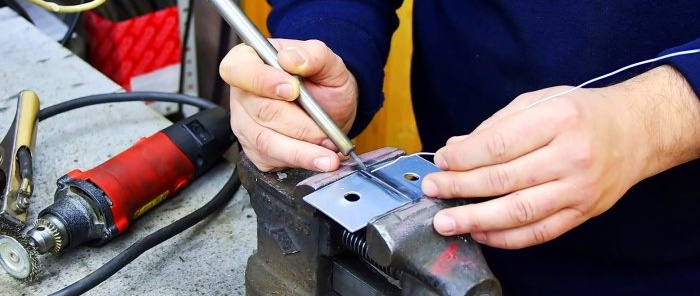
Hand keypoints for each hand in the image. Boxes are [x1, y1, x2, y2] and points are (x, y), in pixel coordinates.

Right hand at [220, 39, 358, 171]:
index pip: (239, 70)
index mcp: (249, 61)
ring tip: (328, 154)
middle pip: (261, 111)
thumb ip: (314, 54)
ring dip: (301, 150)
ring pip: (266, 141)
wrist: (332, 107)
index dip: (264, 81)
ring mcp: (246, 124)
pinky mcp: (256, 150)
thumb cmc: (322, 80)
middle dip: (298, 124)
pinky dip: (299, 161)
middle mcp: (243, 95)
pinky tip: (319, 159)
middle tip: (326, 131)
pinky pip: (272, 159)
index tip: (293, 90)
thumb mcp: (328, 62)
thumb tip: (292, 58)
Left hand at [422, 66, 699, 248]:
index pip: (500, 144)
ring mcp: (579, 189)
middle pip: (505, 179)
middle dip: (460, 187)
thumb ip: (497, 125)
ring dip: (477, 219)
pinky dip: (507, 237)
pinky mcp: (583, 212)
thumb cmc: (582, 113)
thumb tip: (456, 148)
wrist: (637, 131)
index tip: (441, 161)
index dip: (464, 157)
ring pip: (520, 211)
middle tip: (432, 191)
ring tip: (446, 221)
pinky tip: (481, 233)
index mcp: (558, 119)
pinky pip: (540, 232)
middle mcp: (571, 156)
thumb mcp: (540, 101)